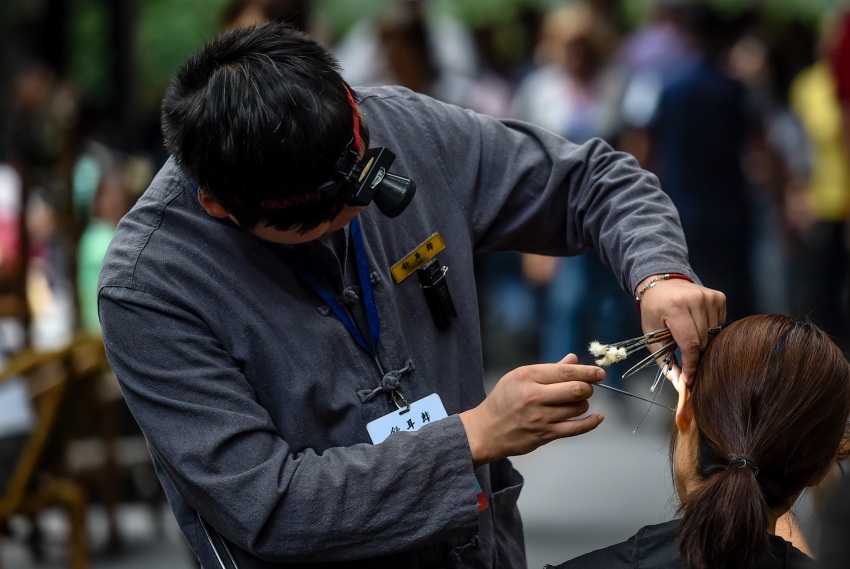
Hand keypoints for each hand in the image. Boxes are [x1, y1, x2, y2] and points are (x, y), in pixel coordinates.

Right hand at [460, 354, 603, 467]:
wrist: (487, 430)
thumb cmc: (503, 400)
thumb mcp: (519, 377)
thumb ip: (548, 370)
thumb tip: (574, 360)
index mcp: (526, 377)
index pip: (565, 372)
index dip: (587, 371)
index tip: (600, 372)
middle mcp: (534, 396)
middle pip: (576, 389)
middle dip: (587, 387)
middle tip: (586, 387)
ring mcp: (540, 417)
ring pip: (578, 408)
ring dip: (583, 403)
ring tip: (574, 402)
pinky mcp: (545, 435)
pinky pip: (576, 428)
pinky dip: (591, 422)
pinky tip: (598, 417)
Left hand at [636, 276, 725, 384]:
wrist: (661, 284)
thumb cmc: (654, 311)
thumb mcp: (651, 335)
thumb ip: (665, 360)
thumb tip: (679, 384)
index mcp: (675, 307)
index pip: (690, 343)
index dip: (691, 364)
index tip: (689, 379)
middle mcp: (695, 299)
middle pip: (704, 341)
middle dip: (694, 354)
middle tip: (685, 355)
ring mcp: (709, 297)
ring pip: (714, 335)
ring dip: (702, 342)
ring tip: (688, 336)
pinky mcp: (719, 297)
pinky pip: (720, 325)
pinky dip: (710, 331)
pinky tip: (697, 325)